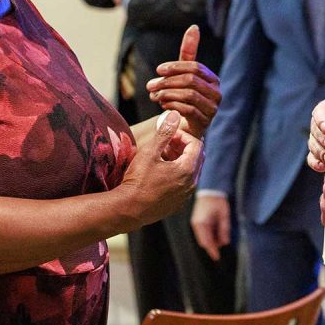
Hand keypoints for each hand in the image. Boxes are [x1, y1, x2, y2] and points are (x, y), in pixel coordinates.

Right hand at [120, 111, 204, 225]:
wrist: (128, 210)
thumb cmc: (138, 180)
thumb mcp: (150, 152)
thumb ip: (165, 132)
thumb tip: (175, 115)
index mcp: (187, 170)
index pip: (196, 145)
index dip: (183, 136)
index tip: (168, 135)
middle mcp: (190, 184)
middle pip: (196, 158)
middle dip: (183, 147)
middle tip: (166, 143)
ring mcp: (184, 196)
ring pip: (190, 172)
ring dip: (179, 160)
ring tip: (161, 155)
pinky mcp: (176, 204)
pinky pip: (183, 184)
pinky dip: (176, 174)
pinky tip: (159, 172)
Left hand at [147, 25, 220, 136]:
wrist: (184, 127)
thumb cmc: (184, 97)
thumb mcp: (184, 74)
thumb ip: (189, 52)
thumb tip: (194, 27)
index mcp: (212, 79)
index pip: (195, 67)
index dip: (175, 67)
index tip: (158, 70)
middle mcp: (216, 93)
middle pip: (191, 80)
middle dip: (167, 81)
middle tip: (150, 85)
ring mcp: (212, 109)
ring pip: (189, 94)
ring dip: (167, 93)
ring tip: (154, 95)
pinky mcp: (205, 122)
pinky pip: (187, 109)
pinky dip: (172, 105)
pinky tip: (162, 105)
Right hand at [191, 193, 231, 260]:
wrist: (211, 190)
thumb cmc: (218, 202)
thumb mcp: (224, 216)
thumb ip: (224, 230)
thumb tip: (224, 242)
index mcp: (202, 224)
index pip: (207, 242)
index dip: (212, 250)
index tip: (217, 258)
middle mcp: (196, 225)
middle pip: (203, 241)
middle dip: (212, 247)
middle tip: (221, 250)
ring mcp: (196, 223)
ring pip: (202, 238)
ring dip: (210, 242)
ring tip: (220, 241)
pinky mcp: (198, 221)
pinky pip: (202, 233)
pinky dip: (209, 237)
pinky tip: (216, 235)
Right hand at [306, 97, 324, 172]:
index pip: (321, 111)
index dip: (322, 119)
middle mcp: (323, 123)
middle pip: (315, 129)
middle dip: (323, 138)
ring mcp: (319, 138)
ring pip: (313, 144)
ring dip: (322, 151)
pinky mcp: (318, 153)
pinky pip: (312, 158)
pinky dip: (317, 162)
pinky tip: (324, 165)